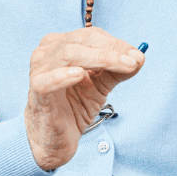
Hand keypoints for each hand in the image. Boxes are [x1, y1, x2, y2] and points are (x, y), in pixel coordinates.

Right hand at [24, 28, 143, 171]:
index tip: (138, 55)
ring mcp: (40, 71)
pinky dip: (63, 75)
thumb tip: (139, 57)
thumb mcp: (101, 85)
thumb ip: (118, 71)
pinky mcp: (37, 92)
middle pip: (81, 41)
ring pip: (69, 55)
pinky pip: (47, 81)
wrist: (56, 139)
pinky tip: (79, 75)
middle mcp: (47, 53)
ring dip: (100, 58)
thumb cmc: (74, 106)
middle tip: (134, 60)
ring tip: (122, 66)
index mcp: (62, 45)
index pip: (91, 36)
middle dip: (111, 50)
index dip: (115, 43)